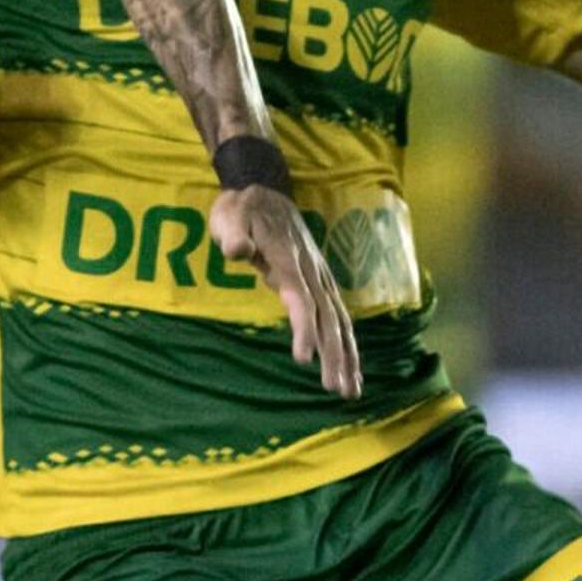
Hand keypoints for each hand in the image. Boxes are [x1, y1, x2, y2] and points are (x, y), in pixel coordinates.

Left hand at [212, 183, 362, 400]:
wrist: (265, 190)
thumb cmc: (242, 209)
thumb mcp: (229, 217)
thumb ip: (234, 235)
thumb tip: (238, 250)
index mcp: (289, 260)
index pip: (301, 300)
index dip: (304, 329)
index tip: (303, 359)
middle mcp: (311, 271)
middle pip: (328, 318)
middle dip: (335, 355)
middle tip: (339, 390)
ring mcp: (319, 276)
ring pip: (339, 320)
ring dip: (347, 355)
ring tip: (351, 390)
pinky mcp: (320, 282)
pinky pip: (338, 316)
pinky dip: (347, 343)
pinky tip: (351, 367)